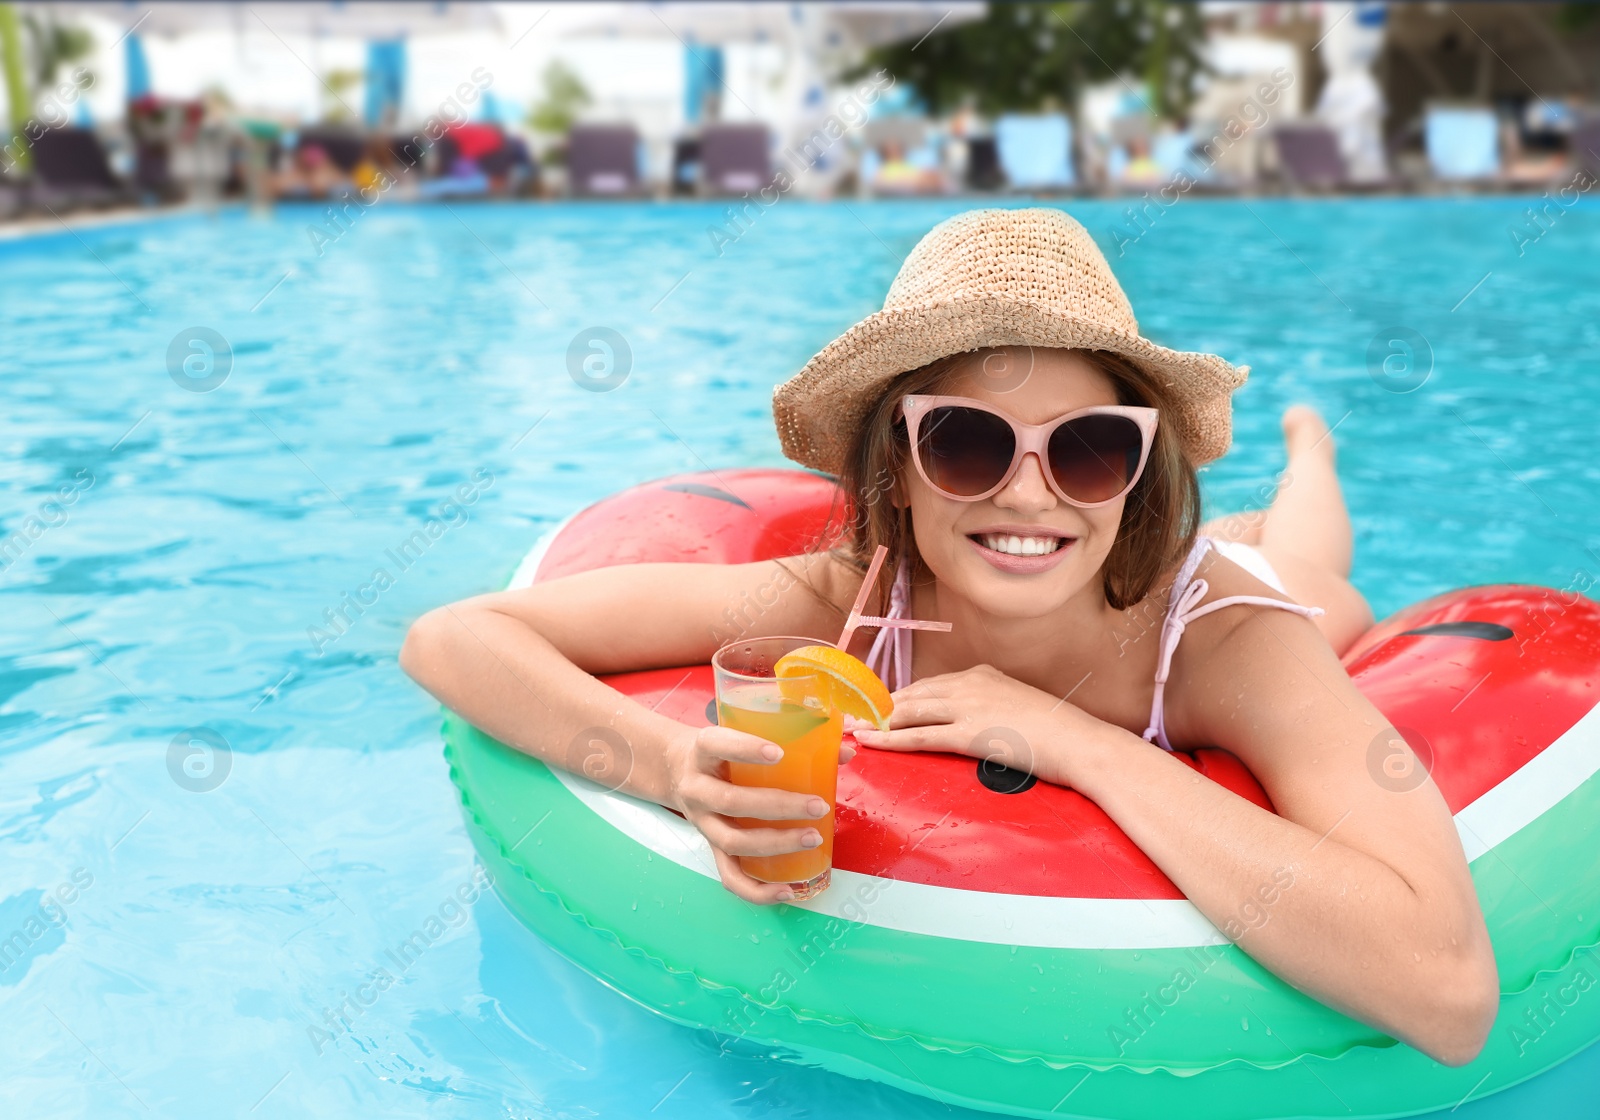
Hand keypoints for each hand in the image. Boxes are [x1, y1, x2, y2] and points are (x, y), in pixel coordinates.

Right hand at [663, 725, 851, 904]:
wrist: (676, 769)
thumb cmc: (723, 750)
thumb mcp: (742, 734)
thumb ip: (790, 740)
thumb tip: (845, 752)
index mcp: (703, 750)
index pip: (718, 744)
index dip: (745, 749)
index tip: (779, 753)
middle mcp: (697, 787)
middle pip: (731, 801)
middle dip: (778, 806)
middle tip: (817, 805)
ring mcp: (702, 822)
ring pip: (732, 841)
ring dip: (776, 843)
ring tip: (813, 838)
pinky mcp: (710, 847)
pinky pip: (730, 876)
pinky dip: (757, 891)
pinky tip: (787, 890)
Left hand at [847, 663, 1100, 786]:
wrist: (1080, 742)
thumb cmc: (1059, 734)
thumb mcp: (1021, 708)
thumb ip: (995, 708)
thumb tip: (982, 723)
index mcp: (982, 675)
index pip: (929, 685)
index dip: (900, 697)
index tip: (878, 706)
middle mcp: (970, 684)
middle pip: (912, 694)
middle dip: (878, 706)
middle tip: (850, 714)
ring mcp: (968, 706)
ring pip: (909, 712)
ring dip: (875, 721)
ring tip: (849, 728)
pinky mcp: (968, 733)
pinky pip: (918, 736)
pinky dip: (889, 739)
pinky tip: (869, 741)